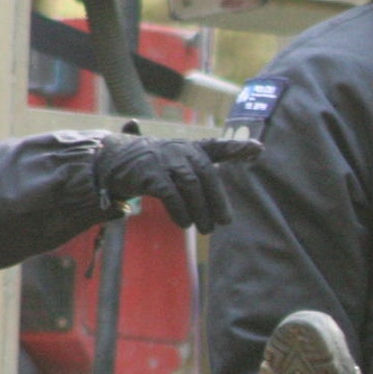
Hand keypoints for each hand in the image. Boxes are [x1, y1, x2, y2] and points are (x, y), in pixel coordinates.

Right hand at [92, 133, 260, 232]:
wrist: (113, 160)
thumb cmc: (155, 165)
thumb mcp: (179, 162)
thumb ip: (202, 170)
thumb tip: (228, 174)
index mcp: (192, 148)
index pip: (218, 146)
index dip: (237, 146)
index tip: (259, 149)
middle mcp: (181, 150)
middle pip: (207, 175)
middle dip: (217, 200)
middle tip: (224, 222)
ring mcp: (164, 159)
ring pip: (191, 185)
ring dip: (201, 210)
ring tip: (206, 228)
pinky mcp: (149, 173)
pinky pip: (170, 193)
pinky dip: (180, 210)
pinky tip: (185, 223)